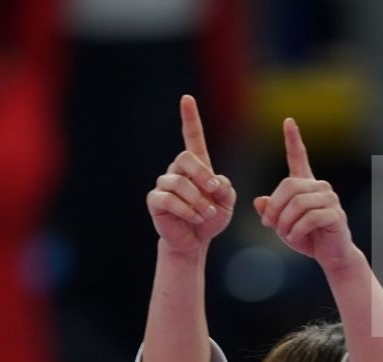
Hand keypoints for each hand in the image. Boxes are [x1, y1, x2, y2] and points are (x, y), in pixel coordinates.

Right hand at [147, 95, 236, 257]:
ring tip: (207, 214)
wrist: (194, 242)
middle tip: (213, 192)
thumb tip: (214, 182)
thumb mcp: (227, 204)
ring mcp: (164, 184)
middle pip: (185, 158)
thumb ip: (225, 189)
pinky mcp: (156, 200)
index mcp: (196, 166)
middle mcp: (177, 170)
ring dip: (198, 201)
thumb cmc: (210, 219)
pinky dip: (187, 210)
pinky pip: (169, 200)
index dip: (190, 118)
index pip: (192, 136)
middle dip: (202, 175)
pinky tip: (196, 218)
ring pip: (179, 182)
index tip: (187, 99)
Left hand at [255, 118, 356, 271]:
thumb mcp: (282, 225)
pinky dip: (297, 230)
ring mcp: (330, 200)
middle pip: (289, 187)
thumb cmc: (307, 238)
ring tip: (284, 234)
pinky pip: (310, 218)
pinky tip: (294, 237)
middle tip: (268, 225)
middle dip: (275, 208)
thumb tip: (259, 201)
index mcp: (306, 185)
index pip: (299, 157)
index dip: (293, 139)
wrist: (331, 255)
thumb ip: (271, 212)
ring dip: (285, 222)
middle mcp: (320, 187)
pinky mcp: (336, 215)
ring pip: (298, 204)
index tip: (288, 121)